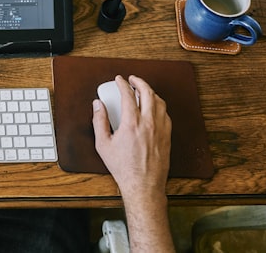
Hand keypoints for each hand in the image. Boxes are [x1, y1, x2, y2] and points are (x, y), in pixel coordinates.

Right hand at [92, 75, 173, 251]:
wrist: (143, 185)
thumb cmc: (123, 167)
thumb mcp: (103, 144)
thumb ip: (99, 121)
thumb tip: (98, 105)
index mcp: (131, 123)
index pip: (128, 94)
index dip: (123, 83)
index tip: (119, 80)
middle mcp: (148, 123)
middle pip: (148, 93)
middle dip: (139, 82)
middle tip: (133, 79)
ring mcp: (160, 130)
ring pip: (160, 102)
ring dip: (151, 92)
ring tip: (143, 90)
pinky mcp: (167, 137)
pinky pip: (166, 115)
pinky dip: (159, 106)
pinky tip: (154, 108)